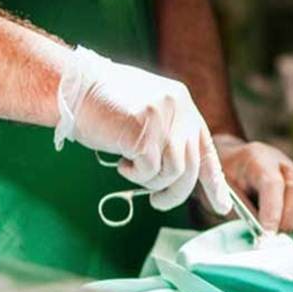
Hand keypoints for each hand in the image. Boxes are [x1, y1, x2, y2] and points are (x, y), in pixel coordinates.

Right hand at [54, 46, 231, 213]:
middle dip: (177, 192)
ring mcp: (163, 118)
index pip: (206, 147)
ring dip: (153, 183)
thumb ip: (166, 136)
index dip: (215, 180)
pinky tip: (121, 164)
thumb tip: (179, 175)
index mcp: (182, 102)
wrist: (71, 86)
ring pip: (175, 172)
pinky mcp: (144, 131)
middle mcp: (179, 107)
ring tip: (131, 173)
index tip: (221, 205)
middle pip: (193, 165)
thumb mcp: (145, 114)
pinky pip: (150, 170)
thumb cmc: (101, 105)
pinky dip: (136, 175)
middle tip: (158, 201)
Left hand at [214, 134, 292, 231]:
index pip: (272, 184)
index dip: (272, 211)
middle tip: (270, 240)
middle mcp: (283, 165)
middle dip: (286, 220)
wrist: (235, 163)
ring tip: (274, 236)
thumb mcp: (222, 191)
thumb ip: (242, 210)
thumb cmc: (225, 178)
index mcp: (258, 159)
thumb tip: (259, 233)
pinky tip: (281, 230)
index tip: (267, 234)